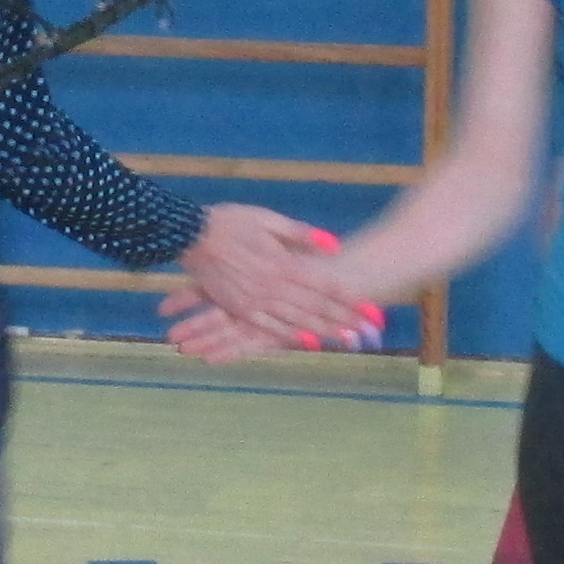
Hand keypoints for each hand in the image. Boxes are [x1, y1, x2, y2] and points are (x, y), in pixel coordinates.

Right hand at [177, 204, 380, 349]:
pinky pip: (269, 328)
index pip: (325, 285)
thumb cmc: (231, 221)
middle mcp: (273, 286)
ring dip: (326, 331)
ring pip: (298, 321)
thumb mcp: (269, 219)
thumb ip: (302, 235)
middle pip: (317, 307)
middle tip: (372, 332)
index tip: (372, 310)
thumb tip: (334, 246)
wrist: (191, 235)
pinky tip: (310, 344)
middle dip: (346, 320)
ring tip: (350, 341)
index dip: (351, 299)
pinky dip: (291, 336)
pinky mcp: (239, 309)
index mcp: (283, 263)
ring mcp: (256, 301)